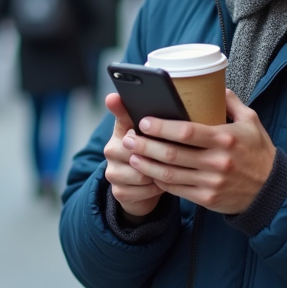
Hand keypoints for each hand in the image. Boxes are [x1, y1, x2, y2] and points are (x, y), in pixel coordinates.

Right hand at [103, 93, 165, 220]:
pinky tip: (161, 183)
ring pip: (141, 173)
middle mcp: (111, 149)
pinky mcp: (117, 191)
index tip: (117, 99)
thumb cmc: (151, 154)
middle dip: (157, 154)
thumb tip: (148, 96)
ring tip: (169, 170)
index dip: (120, 107)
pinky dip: (155, 188)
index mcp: (120, 130)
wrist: (142, 188)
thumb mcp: (152, 134)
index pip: (121, 116)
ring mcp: (112, 171)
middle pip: (137, 149)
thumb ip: (152, 116)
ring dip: (159, 173)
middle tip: (174, 154)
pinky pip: (143, 191)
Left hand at [121, 90, 275, 214]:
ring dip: (146, 164)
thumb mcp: (251, 121)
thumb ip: (231, 102)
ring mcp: (210, 182)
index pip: (186, 132)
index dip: (161, 127)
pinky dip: (159, 181)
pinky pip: (176, 190)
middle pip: (171, 154)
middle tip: (128, 137)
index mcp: (225, 139)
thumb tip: (214, 84)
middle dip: (144, 145)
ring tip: (131, 154)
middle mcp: (216, 162)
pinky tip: (148, 171)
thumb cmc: (259, 152)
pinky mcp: (206, 198)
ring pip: (169, 174)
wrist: (272, 191)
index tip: (144, 121)